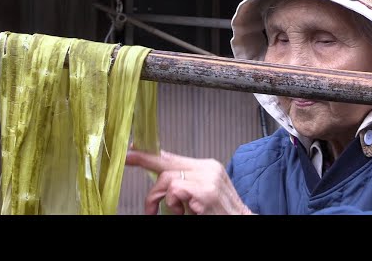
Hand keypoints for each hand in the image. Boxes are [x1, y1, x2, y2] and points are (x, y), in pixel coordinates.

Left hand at [125, 149, 252, 214]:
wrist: (242, 221)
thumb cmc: (220, 212)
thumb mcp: (201, 192)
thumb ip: (184, 181)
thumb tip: (161, 174)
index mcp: (207, 167)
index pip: (173, 157)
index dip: (151, 154)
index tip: (133, 150)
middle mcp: (208, 168)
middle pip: (167, 162)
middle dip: (145, 161)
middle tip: (128, 159)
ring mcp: (208, 179)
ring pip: (168, 177)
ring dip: (158, 197)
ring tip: (163, 211)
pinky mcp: (206, 192)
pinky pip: (175, 190)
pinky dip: (171, 203)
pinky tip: (182, 211)